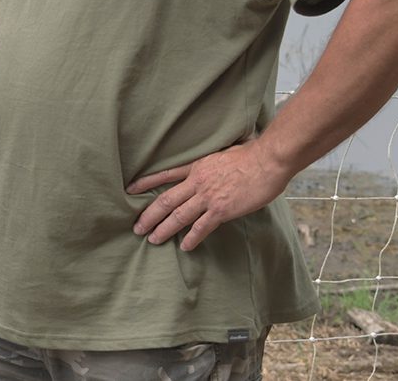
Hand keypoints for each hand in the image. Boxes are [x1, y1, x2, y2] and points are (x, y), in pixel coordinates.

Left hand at [126, 140, 289, 250]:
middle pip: (166, 200)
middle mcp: (197, 182)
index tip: (130, 189)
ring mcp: (208, 196)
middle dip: (149, 215)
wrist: (267, 160)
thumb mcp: (224, 151)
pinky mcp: (222, 209)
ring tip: (152, 239)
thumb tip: (216, 161)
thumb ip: (214, 161)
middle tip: (137, 227)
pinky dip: (191, 238)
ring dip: (164, 229)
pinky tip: (184, 246)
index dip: (145, 183)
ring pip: (179, 216)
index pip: (164, 175)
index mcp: (196, 167)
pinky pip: (202, 227)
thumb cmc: (251, 153)